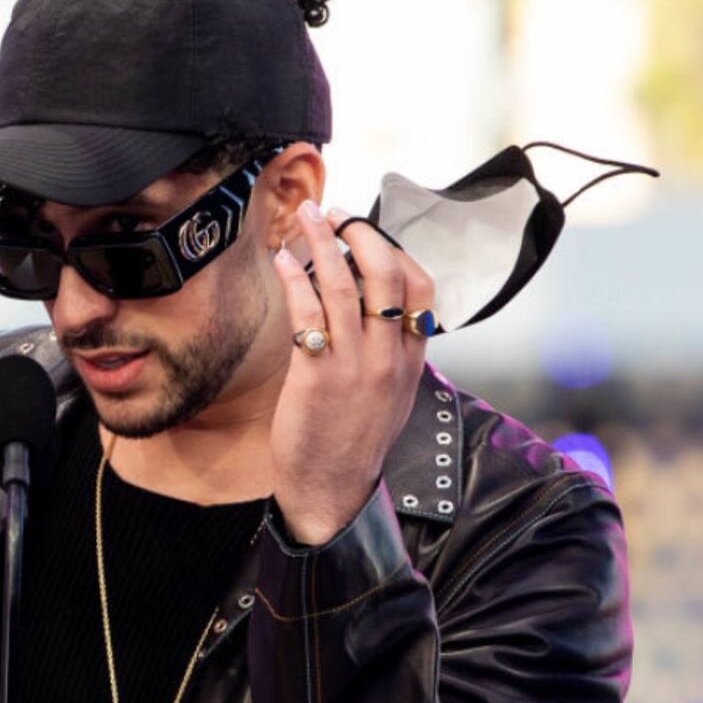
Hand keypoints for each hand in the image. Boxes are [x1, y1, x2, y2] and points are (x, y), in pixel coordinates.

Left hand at [270, 200, 433, 544]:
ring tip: (308, 217)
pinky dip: (295, 278)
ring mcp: (354, 364)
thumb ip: (394, 353)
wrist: (333, 488)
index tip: (368, 234)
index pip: (419, 287)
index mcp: (411, 358)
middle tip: (336, 214)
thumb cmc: (355, 440)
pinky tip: (283, 260)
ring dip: (324, 242)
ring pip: (344, 284)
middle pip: (386, 273)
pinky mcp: (317, 374)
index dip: (395, 250)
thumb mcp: (393, 395)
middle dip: (360, 233)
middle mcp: (389, 356)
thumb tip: (381, 313)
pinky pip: (308, 313)